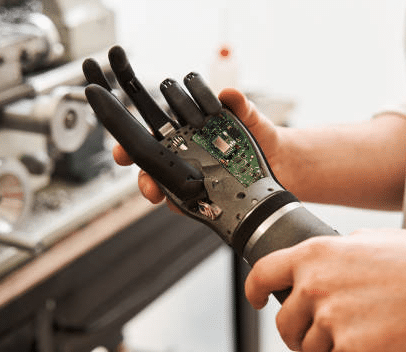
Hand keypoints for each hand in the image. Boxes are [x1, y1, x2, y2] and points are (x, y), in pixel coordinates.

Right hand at [113, 88, 281, 204]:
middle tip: (142, 178)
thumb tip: (228, 93)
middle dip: (141, 172)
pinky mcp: (207, 195)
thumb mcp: (251, 116)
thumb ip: (240, 105)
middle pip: (152, 163)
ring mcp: (195, 176)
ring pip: (164, 184)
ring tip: (157, 193)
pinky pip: (186, 202)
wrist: (284, 162)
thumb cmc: (262, 135)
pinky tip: (184, 204)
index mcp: (188, 128)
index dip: (131, 138)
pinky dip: (181, 204)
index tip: (121, 148)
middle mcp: (186, 153)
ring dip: (156, 190)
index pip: (153, 131)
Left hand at [244, 228, 405, 351]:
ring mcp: (330, 318)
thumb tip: (330, 252)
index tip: (257, 301)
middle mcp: (314, 285)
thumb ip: (341, 247)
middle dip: (295, 336)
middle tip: (310, 339)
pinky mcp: (350, 348)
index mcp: (315, 255)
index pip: (263, 272)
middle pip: (284, 323)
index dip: (254, 290)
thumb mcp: (372, 239)